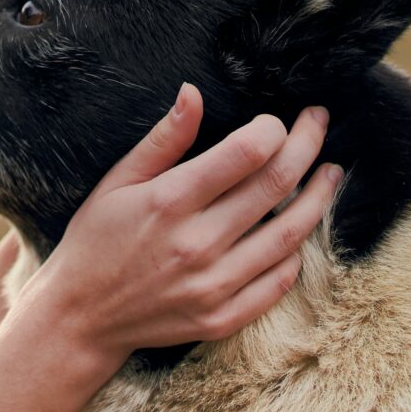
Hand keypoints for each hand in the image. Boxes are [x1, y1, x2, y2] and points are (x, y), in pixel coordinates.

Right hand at [23, 85, 340, 365]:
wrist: (81, 318)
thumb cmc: (96, 241)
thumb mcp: (117, 182)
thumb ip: (163, 140)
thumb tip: (194, 93)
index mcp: (169, 201)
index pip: (246, 153)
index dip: (273, 129)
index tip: (278, 120)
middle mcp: (196, 243)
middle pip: (276, 185)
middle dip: (306, 145)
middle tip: (318, 124)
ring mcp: (212, 285)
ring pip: (289, 234)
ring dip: (318, 198)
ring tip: (330, 173)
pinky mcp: (221, 317)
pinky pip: (278, 282)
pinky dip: (297, 252)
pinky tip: (303, 229)